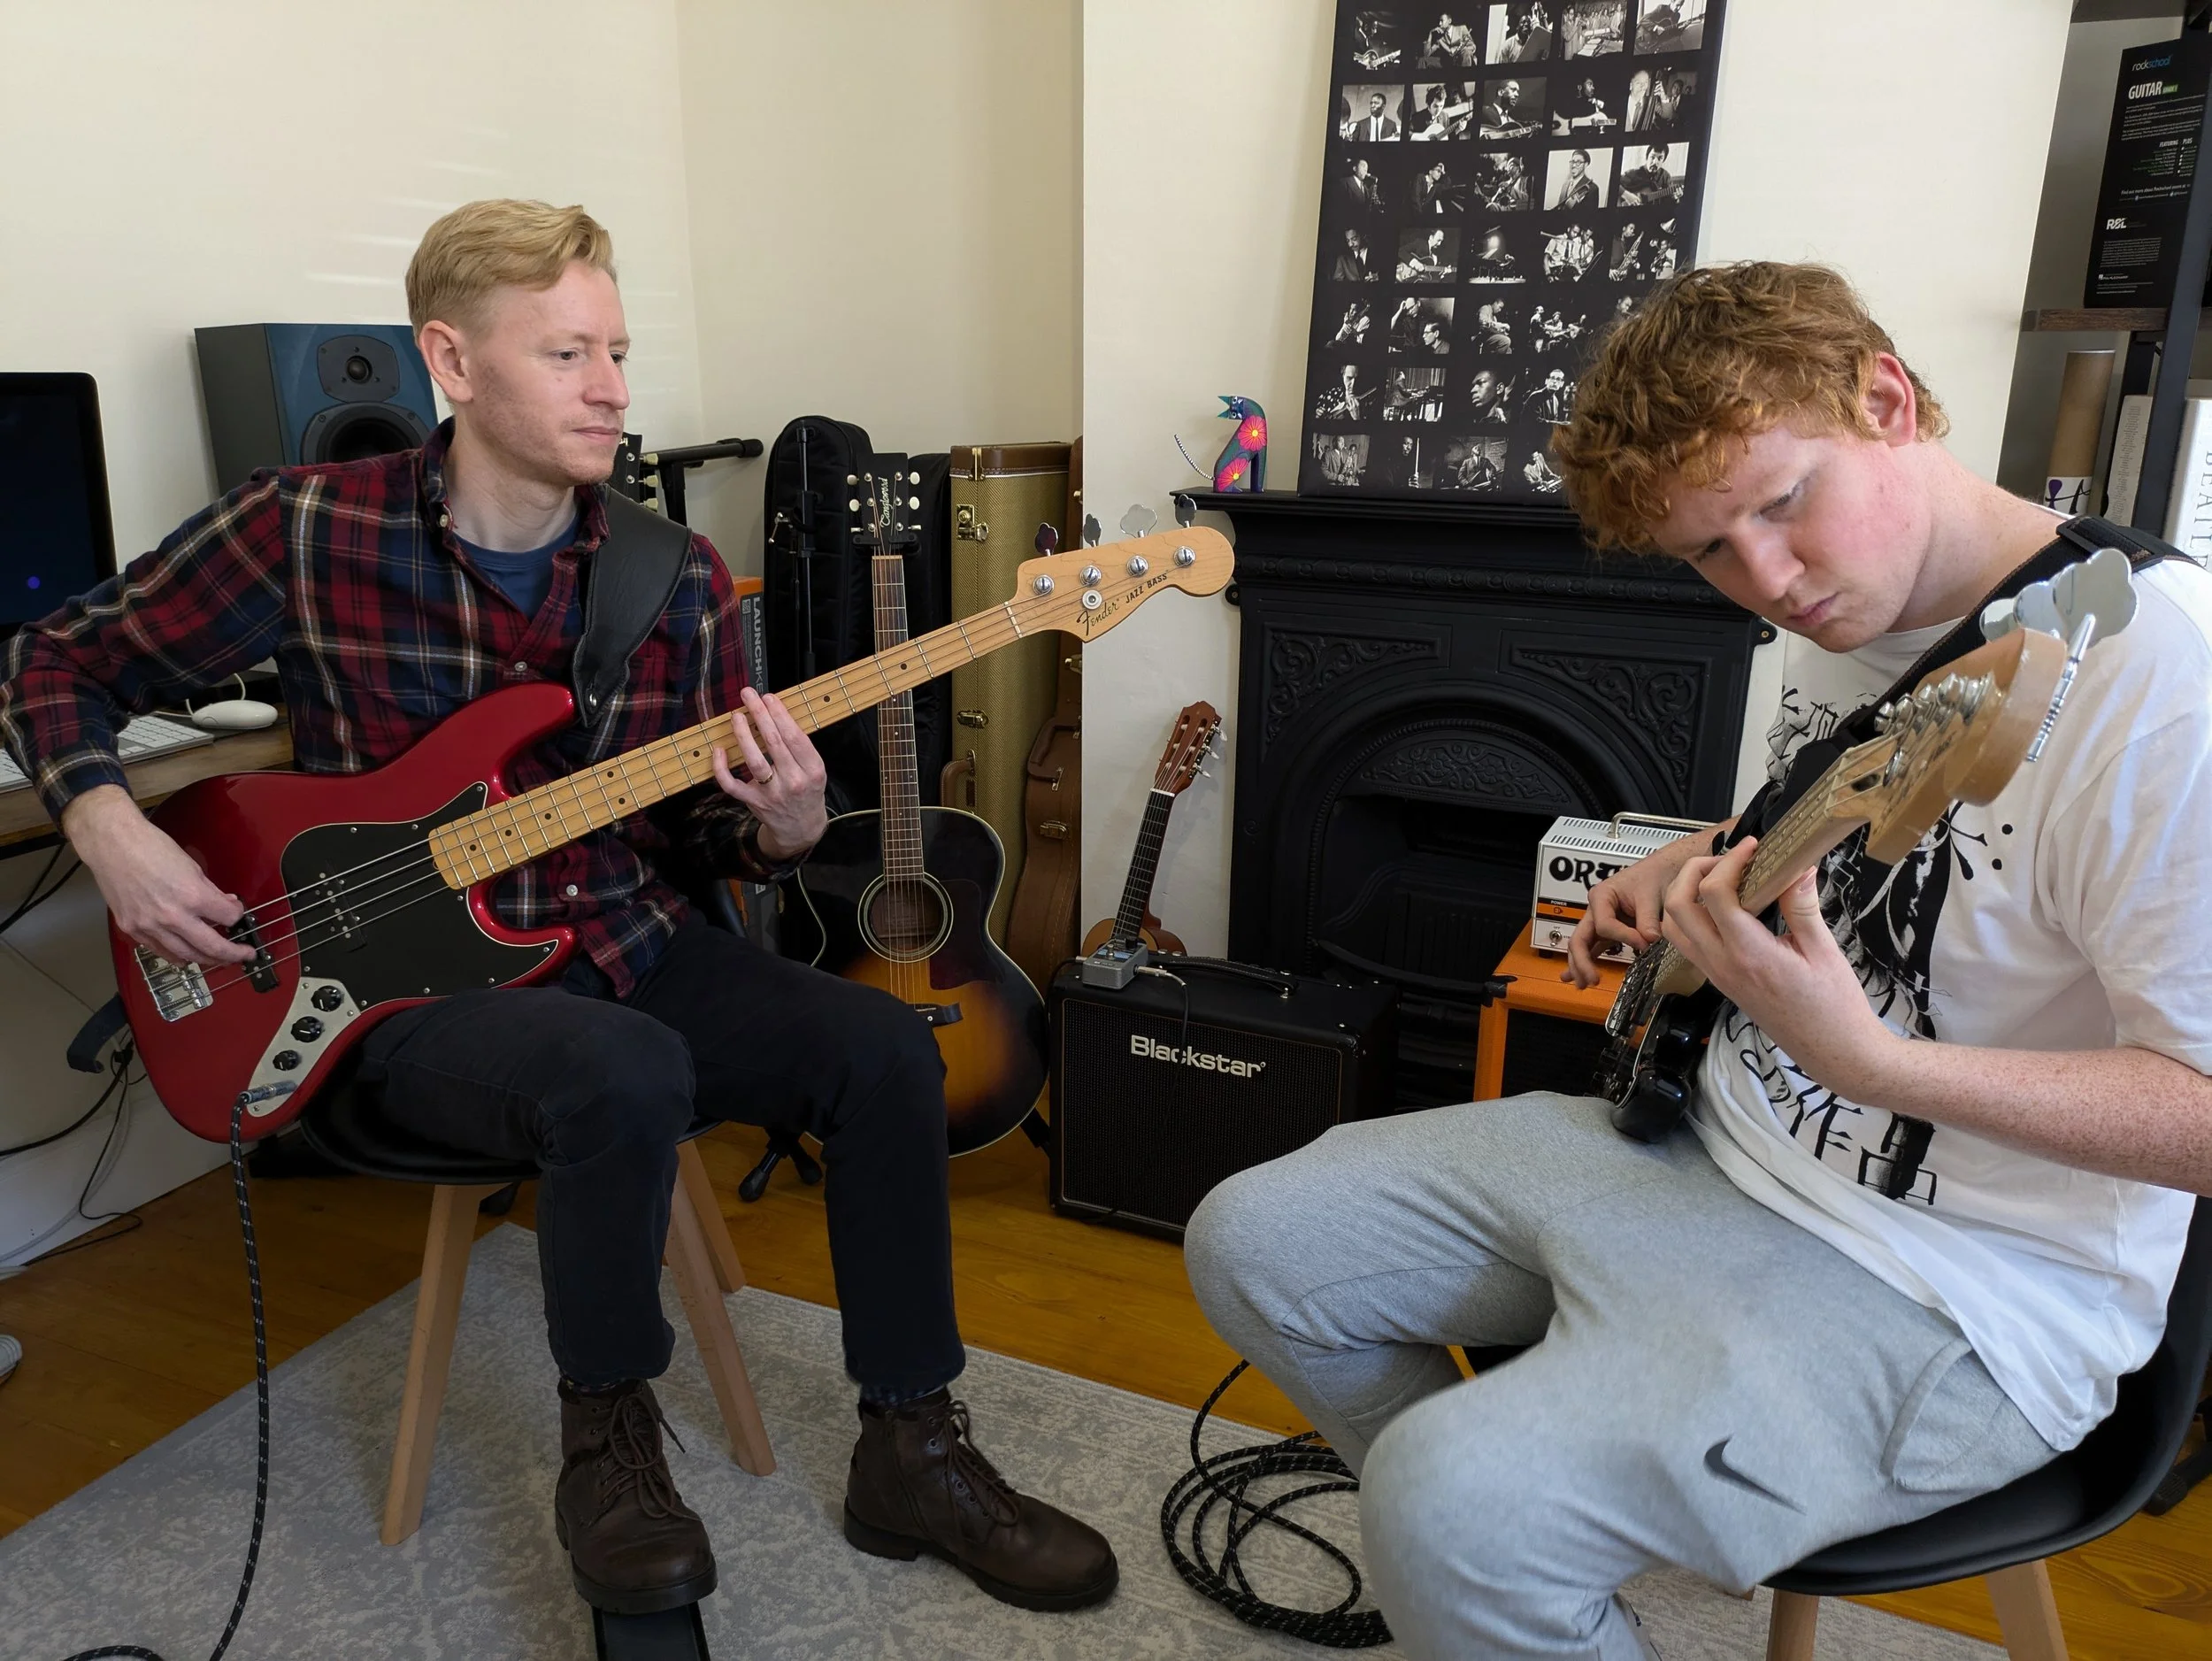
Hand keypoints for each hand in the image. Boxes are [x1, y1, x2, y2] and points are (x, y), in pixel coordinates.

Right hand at [62, 783, 253, 965]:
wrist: (112, 844)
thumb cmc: (151, 847)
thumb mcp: (191, 866)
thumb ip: (211, 891)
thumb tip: (228, 905)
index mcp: (192, 896)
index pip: (229, 918)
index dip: (237, 917)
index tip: (238, 916)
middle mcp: (172, 916)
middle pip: (211, 946)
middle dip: (232, 953)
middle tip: (244, 954)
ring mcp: (149, 926)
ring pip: (185, 955)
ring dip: (206, 960)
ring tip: (219, 959)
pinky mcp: (132, 929)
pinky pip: (159, 950)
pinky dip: (176, 956)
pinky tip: (186, 957)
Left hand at [708, 688, 827, 862]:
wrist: (801, 828)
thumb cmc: (807, 791)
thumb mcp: (815, 769)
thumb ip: (799, 747)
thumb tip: (774, 714)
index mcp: (813, 770)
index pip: (795, 737)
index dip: (780, 715)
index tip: (768, 698)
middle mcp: (793, 782)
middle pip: (774, 743)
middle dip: (760, 714)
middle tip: (749, 695)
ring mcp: (772, 794)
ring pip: (754, 761)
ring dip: (743, 735)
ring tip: (737, 716)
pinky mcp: (754, 802)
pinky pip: (732, 784)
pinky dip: (721, 768)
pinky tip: (719, 750)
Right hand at [1562, 828, 1710, 986]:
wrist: (1664, 871)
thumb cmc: (1654, 875)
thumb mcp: (1651, 895)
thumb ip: (1648, 918)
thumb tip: (1648, 939)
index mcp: (1602, 896)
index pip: (1605, 925)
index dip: (1624, 936)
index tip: (1644, 943)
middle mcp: (1597, 909)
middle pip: (1580, 938)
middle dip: (1582, 961)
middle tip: (1593, 979)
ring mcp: (1601, 920)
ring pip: (1583, 945)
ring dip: (1580, 965)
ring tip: (1583, 984)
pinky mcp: (1610, 930)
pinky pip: (1594, 947)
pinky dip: (1587, 961)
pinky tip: (1578, 976)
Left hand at [1656, 837, 1900, 1099]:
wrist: (1833, 1050)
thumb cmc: (1835, 1006)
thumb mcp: (1824, 950)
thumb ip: (1802, 906)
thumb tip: (1797, 865)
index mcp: (1749, 954)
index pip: (1715, 895)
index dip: (1729, 861)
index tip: (1753, 847)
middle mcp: (1722, 965)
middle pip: (1677, 906)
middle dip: (1695, 872)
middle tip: (1729, 858)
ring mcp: (1716, 975)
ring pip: (1673, 927)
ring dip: (1685, 895)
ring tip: (1722, 878)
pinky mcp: (1719, 981)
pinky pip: (1687, 944)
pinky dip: (1692, 916)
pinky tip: (1725, 907)